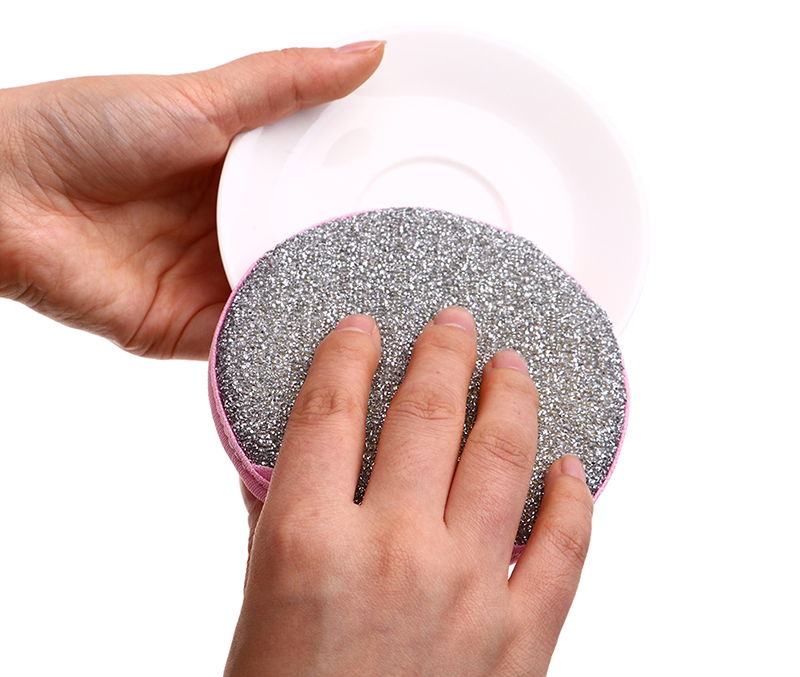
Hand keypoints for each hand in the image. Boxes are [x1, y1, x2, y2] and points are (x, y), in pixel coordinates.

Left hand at [0, 42, 384, 357]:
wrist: (1, 194)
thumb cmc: (83, 130)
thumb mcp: (202, 97)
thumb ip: (287, 81)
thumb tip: (366, 52)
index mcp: (242, 173)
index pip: (321, 190)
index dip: (364, 196)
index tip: (420, 203)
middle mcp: (233, 228)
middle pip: (310, 251)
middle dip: (355, 260)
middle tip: (420, 270)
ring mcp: (214, 281)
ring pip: (288, 300)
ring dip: (326, 307)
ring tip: (389, 318)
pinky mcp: (191, 329)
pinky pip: (249, 342)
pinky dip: (281, 347)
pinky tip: (327, 351)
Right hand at [228, 307, 592, 675]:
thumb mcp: (258, 602)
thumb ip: (278, 517)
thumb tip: (291, 454)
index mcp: (307, 540)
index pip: (330, 407)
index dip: (348, 351)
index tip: (363, 326)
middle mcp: (390, 551)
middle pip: (423, 411)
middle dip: (441, 350)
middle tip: (453, 321)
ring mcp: (466, 592)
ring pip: (501, 456)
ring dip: (510, 396)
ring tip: (511, 364)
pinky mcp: (521, 641)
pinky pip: (565, 547)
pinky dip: (575, 497)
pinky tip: (572, 464)